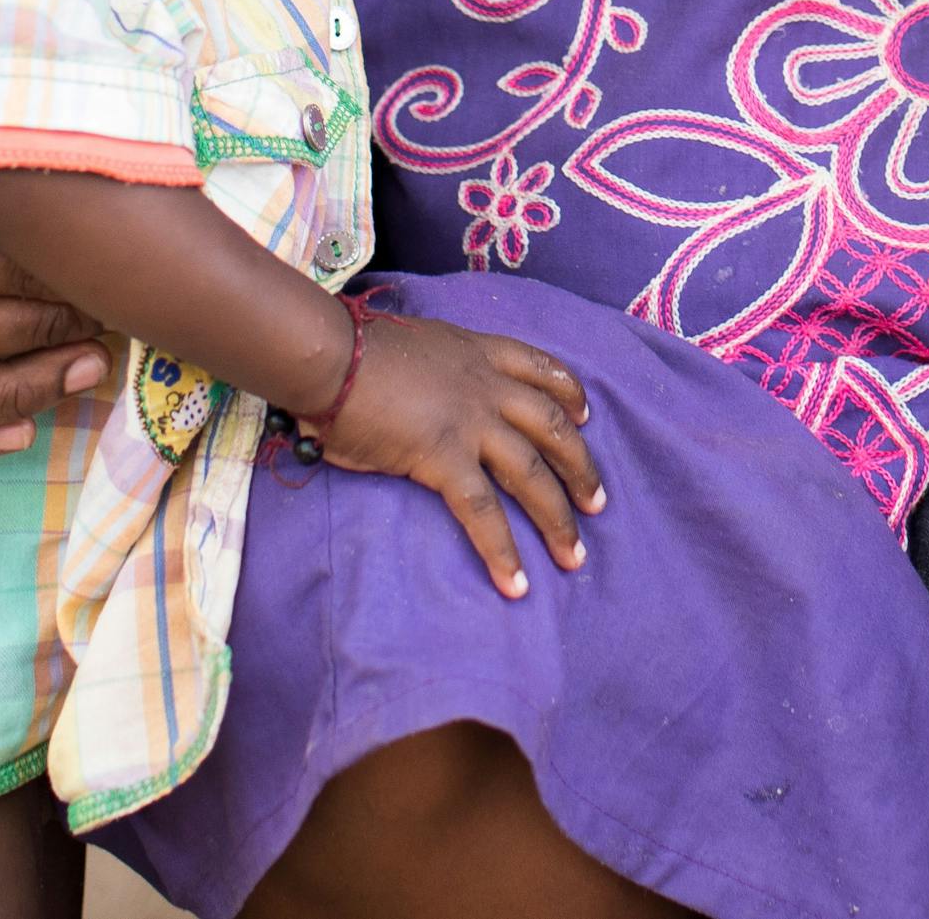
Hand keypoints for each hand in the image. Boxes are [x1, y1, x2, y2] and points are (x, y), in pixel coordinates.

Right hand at [313, 312, 606, 600]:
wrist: (330, 355)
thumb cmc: (355, 351)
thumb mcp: (417, 345)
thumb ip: (438, 368)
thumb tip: (429, 393)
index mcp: (478, 352)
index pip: (542, 368)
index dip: (570, 394)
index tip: (584, 417)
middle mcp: (485, 385)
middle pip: (553, 428)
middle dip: (582, 468)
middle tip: (598, 503)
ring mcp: (470, 422)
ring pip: (532, 473)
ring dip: (558, 518)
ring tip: (574, 556)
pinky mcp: (443, 457)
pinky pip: (483, 511)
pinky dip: (502, 551)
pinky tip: (516, 583)